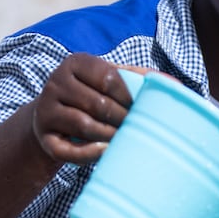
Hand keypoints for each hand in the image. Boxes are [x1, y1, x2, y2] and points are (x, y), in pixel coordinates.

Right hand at [31, 53, 151, 164]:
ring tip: (125, 139)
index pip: (108, 77)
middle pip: (98, 104)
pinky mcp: (44, 137)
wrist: (52, 116)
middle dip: (122, 119)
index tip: (141, 109)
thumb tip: (174, 83)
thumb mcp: (108, 80)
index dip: (129, 96)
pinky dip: (89, 154)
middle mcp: (56, 83)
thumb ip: (137, 77)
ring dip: (110, 136)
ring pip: (84, 126)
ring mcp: (46, 111)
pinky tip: (106, 152)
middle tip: (138, 129)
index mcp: (75, 63)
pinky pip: (68, 150)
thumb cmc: (91, 94)